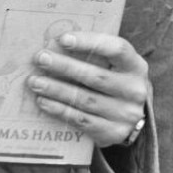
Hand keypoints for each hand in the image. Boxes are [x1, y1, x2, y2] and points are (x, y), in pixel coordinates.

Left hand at [29, 32, 149, 148]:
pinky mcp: (113, 133)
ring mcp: (125, 114)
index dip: (90, 42)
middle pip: (97, 76)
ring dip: (56, 89)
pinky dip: (60, 110)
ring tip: (35, 82)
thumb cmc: (115, 84)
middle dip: (65, 66)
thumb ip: (96, 56)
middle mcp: (135, 90)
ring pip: (85, 99)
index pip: (117, 49)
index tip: (63, 39)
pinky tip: (43, 101)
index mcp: (136, 67)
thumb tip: (57, 45)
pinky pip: (81, 120)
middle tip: (40, 58)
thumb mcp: (116, 68)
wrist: (131, 119)